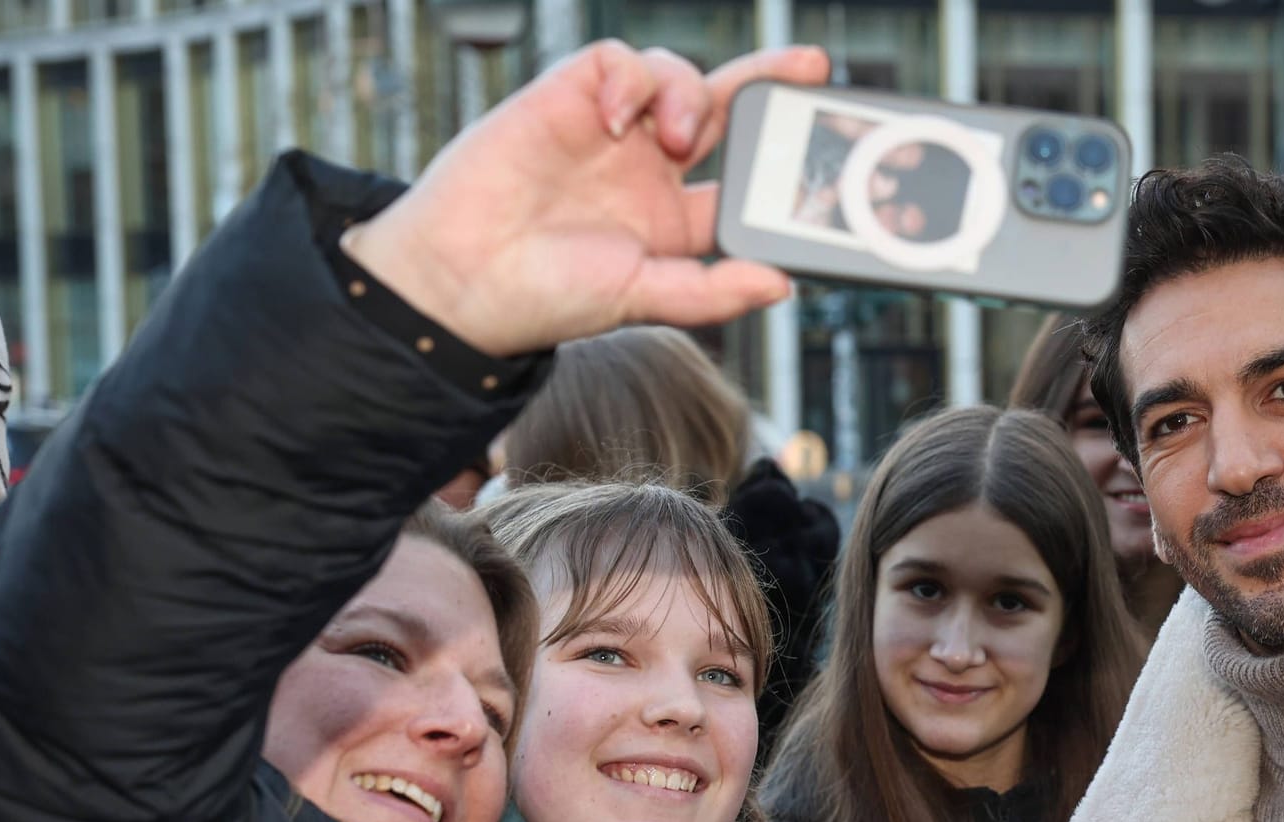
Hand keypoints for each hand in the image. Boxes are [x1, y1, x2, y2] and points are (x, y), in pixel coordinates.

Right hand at [342, 41, 829, 357]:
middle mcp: (648, 170)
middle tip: (807, 69)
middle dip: (768, 81)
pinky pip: (619, 61)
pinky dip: (633, 78)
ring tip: (676, 135)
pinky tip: (620, 117)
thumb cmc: (543, 297)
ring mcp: (611, 131)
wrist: (461, 279)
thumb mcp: (639, 299)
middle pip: (725, 110)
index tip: (822, 154)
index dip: (781, 163)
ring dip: (691, 94)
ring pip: (677, 77)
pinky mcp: (568, 98)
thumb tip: (781, 282)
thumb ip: (710, 291)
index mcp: (673, 221)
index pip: (745, 180)